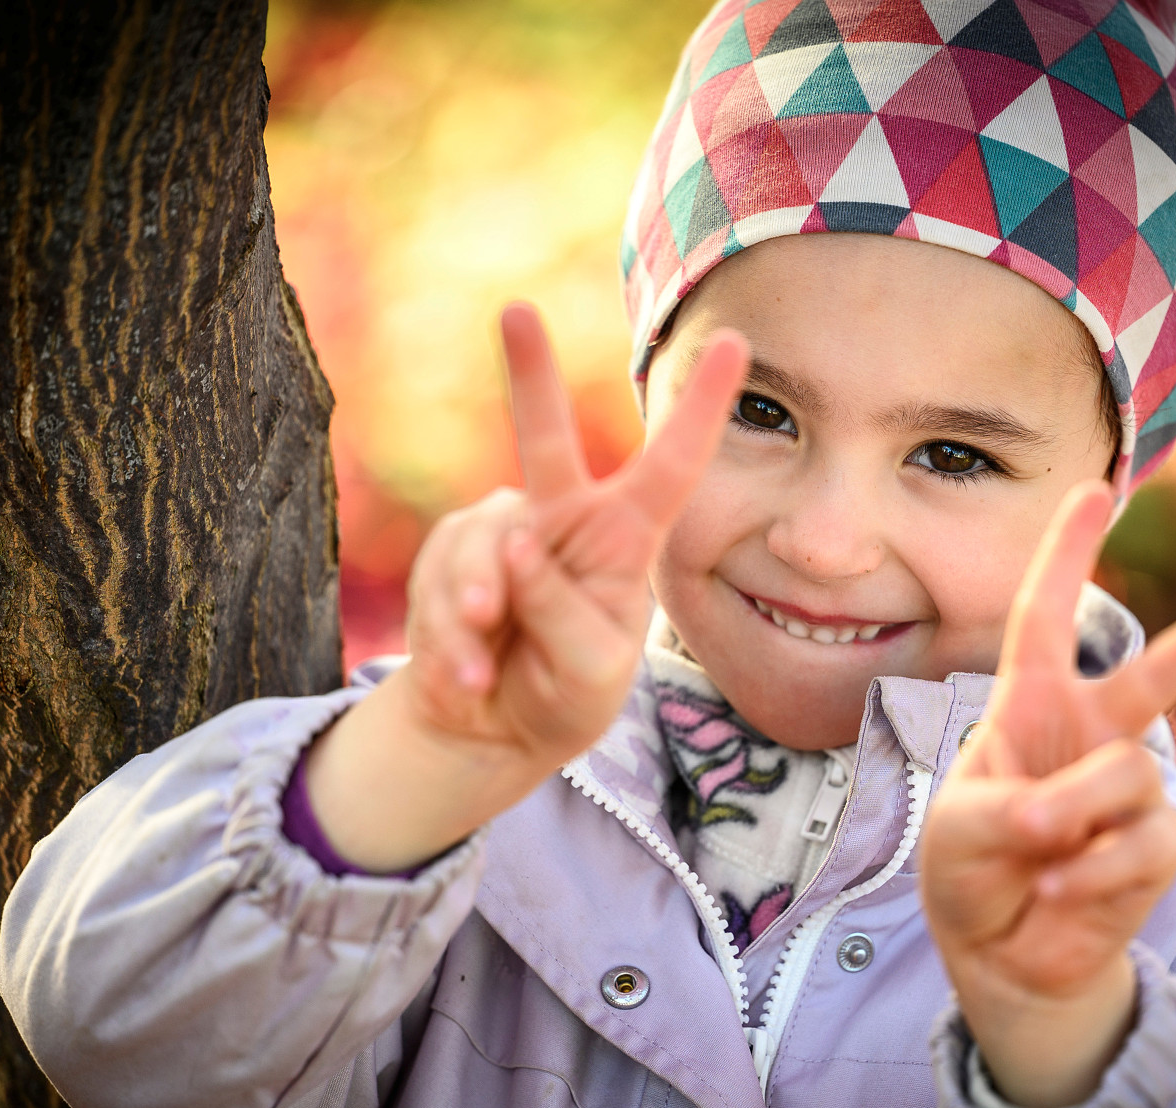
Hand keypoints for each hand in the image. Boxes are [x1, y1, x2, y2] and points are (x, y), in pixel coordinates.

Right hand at [308, 304, 748, 869]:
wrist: (488, 728)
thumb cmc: (562, 696)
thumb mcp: (588, 674)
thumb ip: (562, 614)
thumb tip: (517, 545)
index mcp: (623, 542)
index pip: (671, 467)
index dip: (700, 408)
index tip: (733, 343)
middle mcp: (563, 522)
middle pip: (546, 440)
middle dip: (529, 375)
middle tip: (516, 311)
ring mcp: (500, 534)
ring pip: (483, 548)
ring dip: (478, 610)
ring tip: (484, 670)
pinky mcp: (449, 557)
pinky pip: (441, 582)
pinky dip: (450, 639)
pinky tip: (466, 677)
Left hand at [919, 480, 1175, 1106]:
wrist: (1004, 955)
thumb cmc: (970, 870)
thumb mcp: (960, 831)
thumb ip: (1012, 811)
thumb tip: (1078, 816)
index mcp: (1029, 706)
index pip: (1043, 619)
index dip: (1065, 556)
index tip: (1093, 491)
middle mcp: (1087, 736)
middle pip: (1149, 677)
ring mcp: (1126, 791)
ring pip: (1129, 779)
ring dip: (1075, 822)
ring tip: (1041, 860)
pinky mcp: (1153, 846)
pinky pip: (1137, 846)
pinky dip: (1091, 875)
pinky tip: (1058, 895)